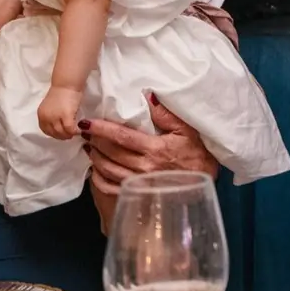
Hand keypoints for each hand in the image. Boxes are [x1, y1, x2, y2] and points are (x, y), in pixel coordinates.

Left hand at [38, 87, 82, 139]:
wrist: (67, 83)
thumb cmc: (62, 92)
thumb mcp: (52, 107)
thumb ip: (52, 116)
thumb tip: (60, 125)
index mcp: (41, 114)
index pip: (46, 130)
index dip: (54, 134)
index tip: (62, 134)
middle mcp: (45, 117)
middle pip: (54, 133)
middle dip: (62, 136)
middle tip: (70, 135)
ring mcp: (54, 117)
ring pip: (61, 133)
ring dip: (69, 135)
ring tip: (75, 132)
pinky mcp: (66, 116)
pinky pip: (70, 129)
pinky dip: (75, 131)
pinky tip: (79, 130)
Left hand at [81, 94, 219, 232]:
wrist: (203, 181)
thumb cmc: (196, 153)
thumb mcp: (186, 129)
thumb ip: (165, 113)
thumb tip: (147, 96)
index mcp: (154, 149)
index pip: (121, 137)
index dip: (101, 128)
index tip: (86, 121)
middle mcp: (144, 168)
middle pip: (110, 153)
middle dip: (94, 140)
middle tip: (86, 131)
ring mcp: (139, 183)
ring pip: (106, 170)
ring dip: (94, 157)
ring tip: (89, 146)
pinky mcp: (137, 194)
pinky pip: (110, 188)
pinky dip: (98, 179)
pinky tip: (96, 169)